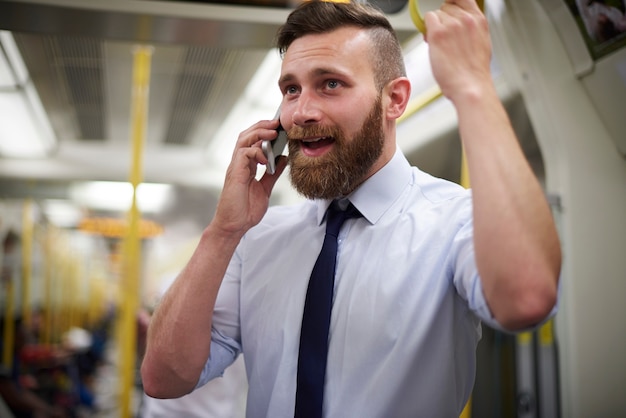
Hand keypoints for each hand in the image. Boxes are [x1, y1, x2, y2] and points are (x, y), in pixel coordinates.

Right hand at [213, 119, 287, 236]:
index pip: (253, 141)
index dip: (265, 131)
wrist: (234, 226)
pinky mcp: (235, 174)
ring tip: (273, 132)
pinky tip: (266, 157)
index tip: (280, 126)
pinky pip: (243, 154)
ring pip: (243, 140)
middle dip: (262, 125)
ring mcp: (236, 167)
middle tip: (278, 122)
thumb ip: (273, 173)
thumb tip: (283, 159)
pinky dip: (256, 152)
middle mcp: (239, 163)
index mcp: (246, 166)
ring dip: (259, 133)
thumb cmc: (245, 210)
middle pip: (247, 135)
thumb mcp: (265, 189)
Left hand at [424, 0, 491, 102]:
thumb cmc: (474, 72)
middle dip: (443, 19)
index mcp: (479, 20)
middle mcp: (466, 19)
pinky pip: (427, 21)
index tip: (448, 10)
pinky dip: (427, 31)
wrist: (471, 86)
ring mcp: (452, 25)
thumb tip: (457, 24)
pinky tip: (433, 44)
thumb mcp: (481, 43)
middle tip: (445, 38)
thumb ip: (471, 28)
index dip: (453, 2)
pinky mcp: (438, 34)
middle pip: (447, 6)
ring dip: (435, 27)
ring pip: (436, 15)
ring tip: (442, 45)